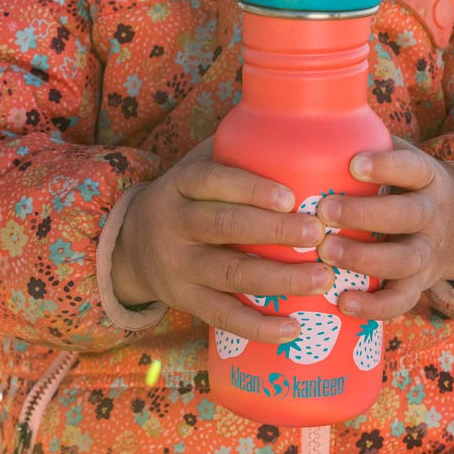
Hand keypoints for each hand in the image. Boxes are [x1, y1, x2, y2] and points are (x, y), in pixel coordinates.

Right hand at [112, 137, 329, 344]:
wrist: (131, 247)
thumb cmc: (187, 198)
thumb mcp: (195, 167)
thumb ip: (234, 150)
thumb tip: (299, 124)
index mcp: (180, 184)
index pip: (212, 181)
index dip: (250, 188)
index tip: (291, 196)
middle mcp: (174, 224)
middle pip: (225, 227)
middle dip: (274, 232)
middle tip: (318, 234)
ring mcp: (177, 266)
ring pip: (229, 274)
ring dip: (279, 279)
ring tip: (322, 280)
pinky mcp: (184, 300)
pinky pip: (222, 315)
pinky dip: (258, 325)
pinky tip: (293, 328)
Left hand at [315, 136, 453, 321]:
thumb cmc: (406, 184)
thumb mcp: (401, 158)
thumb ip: (368, 141)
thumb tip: (314, 113)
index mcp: (426, 177)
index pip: (412, 168)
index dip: (386, 166)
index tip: (353, 162)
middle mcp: (432, 214)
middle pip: (406, 215)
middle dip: (364, 214)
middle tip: (324, 210)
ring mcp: (428, 252)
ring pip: (404, 259)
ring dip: (365, 258)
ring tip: (326, 252)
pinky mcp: (419, 284)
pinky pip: (402, 300)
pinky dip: (375, 307)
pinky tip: (343, 303)